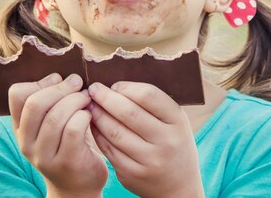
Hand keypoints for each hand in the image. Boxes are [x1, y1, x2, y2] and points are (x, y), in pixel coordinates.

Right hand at [9, 73, 107, 197]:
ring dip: (75, 100)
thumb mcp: (51, 126)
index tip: (59, 79)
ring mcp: (44, 155)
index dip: (40, 81)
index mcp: (20, 128)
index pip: (17, 94)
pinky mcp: (66, 163)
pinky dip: (84, 116)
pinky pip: (73, 130)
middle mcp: (26, 143)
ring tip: (87, 98)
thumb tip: (63, 75)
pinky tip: (90, 116)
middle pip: (36, 103)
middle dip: (61, 88)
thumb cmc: (69, 146)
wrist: (78, 188)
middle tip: (78, 83)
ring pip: (56, 116)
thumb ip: (51, 102)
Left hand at [88, 82, 203, 197]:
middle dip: (106, 98)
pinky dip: (98, 135)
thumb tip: (118, 83)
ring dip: (98, 115)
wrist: (179, 187)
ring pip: (115, 132)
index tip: (114, 85)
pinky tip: (94, 125)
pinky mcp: (133, 174)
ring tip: (90, 105)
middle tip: (94, 89)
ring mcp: (150, 160)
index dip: (127, 87)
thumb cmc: (173, 144)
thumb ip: (154, 104)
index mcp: (178, 121)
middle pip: (128, 113)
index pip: (149, 95)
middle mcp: (166, 141)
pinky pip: (109, 150)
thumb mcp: (174, 122)